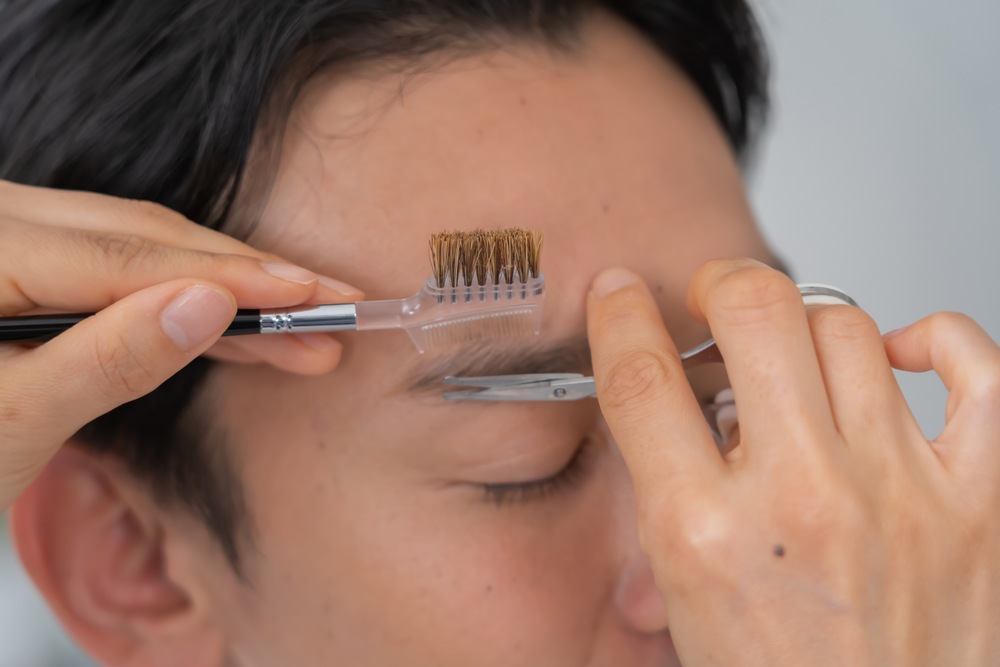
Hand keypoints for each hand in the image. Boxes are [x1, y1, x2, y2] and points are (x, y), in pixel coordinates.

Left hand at [0, 179, 360, 510]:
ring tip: (303, 332)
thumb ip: (106, 359)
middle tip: (330, 309)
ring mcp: (11, 241)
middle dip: (247, 281)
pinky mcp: (30, 268)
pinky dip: (183, 303)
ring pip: (141, 250)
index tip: (310, 291)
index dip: (231, 275)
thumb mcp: (10, 423)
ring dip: (227, 292)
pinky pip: (120, 271)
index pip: (128, 256)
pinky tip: (239, 329)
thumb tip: (205, 305)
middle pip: (145, 239)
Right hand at [586, 259, 999, 666]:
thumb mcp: (681, 590)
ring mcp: (899, 492)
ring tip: (794, 352)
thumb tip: (664, 392)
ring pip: (847, 326)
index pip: (642, 379)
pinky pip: (976, 370)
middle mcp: (803, 501)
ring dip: (804, 324)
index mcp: (706, 532)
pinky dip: (934, 339)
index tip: (621, 297)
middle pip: (754, 313)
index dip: (620, 316)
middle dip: (721, 284)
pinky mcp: (978, 502)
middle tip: (715, 299)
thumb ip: (667, 482)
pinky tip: (898, 353)